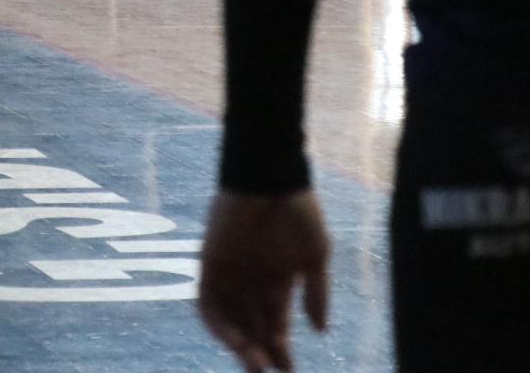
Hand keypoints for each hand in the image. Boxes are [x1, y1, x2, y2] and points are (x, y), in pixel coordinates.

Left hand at [198, 189, 329, 371]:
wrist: (269, 176)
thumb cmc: (298, 210)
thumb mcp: (315, 255)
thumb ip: (317, 293)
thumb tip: (321, 331)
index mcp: (278, 279)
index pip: (276, 323)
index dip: (281, 349)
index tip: (289, 371)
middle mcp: (252, 280)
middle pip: (252, 327)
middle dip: (260, 352)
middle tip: (268, 371)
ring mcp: (230, 273)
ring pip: (230, 321)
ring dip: (240, 344)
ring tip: (254, 363)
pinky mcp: (209, 265)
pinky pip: (208, 304)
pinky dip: (218, 325)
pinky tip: (234, 341)